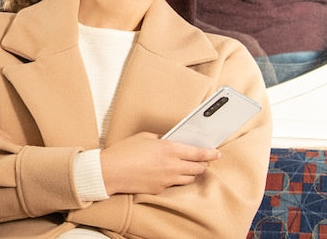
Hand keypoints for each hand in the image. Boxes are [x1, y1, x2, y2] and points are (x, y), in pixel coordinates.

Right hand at [100, 132, 220, 194]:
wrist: (110, 172)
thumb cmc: (124, 151)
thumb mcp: (143, 137)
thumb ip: (161, 139)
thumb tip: (169, 141)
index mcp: (169, 149)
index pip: (198, 153)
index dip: (210, 153)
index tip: (217, 153)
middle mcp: (172, 166)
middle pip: (198, 168)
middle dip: (202, 164)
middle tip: (201, 160)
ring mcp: (167, 180)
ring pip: (189, 179)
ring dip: (190, 173)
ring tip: (186, 168)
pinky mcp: (160, 190)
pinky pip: (174, 185)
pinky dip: (175, 179)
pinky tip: (168, 174)